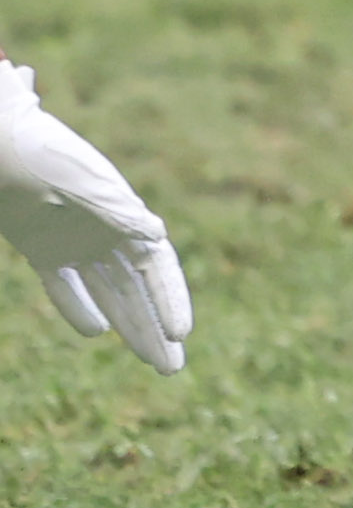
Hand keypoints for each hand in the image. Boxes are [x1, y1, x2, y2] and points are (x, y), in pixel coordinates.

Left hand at [0, 62, 190, 373]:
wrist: (3, 140)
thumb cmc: (45, 155)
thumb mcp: (84, 182)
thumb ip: (118, 211)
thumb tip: (158, 237)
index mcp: (123, 216)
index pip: (156, 268)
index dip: (170, 299)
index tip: (181, 332)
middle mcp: (105, 234)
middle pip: (138, 291)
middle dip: (156, 329)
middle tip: (173, 367)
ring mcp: (75, 242)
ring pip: (109, 294)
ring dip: (129, 326)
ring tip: (150, 359)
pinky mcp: (42, 248)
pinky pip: (64, 287)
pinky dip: (78, 307)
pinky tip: (95, 332)